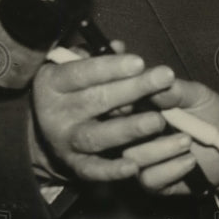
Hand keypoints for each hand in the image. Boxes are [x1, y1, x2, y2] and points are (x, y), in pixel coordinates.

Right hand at [32, 53, 172, 181]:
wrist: (57, 128)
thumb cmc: (83, 88)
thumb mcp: (87, 67)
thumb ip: (104, 57)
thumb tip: (119, 48)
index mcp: (54, 82)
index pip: (81, 73)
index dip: (110, 67)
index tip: (139, 62)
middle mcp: (55, 113)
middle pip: (95, 101)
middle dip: (132, 89)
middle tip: (164, 79)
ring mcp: (65, 142)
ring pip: (97, 137)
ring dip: (128, 129)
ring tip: (158, 121)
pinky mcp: (77, 167)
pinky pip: (94, 170)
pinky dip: (112, 170)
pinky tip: (135, 166)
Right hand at [122, 79, 218, 207]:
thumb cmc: (211, 116)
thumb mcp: (197, 96)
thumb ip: (175, 89)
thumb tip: (154, 79)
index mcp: (139, 105)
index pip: (117, 100)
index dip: (124, 99)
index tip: (139, 95)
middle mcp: (133, 132)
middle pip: (112, 131)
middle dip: (133, 126)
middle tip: (160, 122)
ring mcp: (140, 157)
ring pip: (133, 157)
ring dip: (161, 149)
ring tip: (187, 141)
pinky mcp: (151, 181)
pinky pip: (149, 178)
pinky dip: (172, 168)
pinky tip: (190, 161)